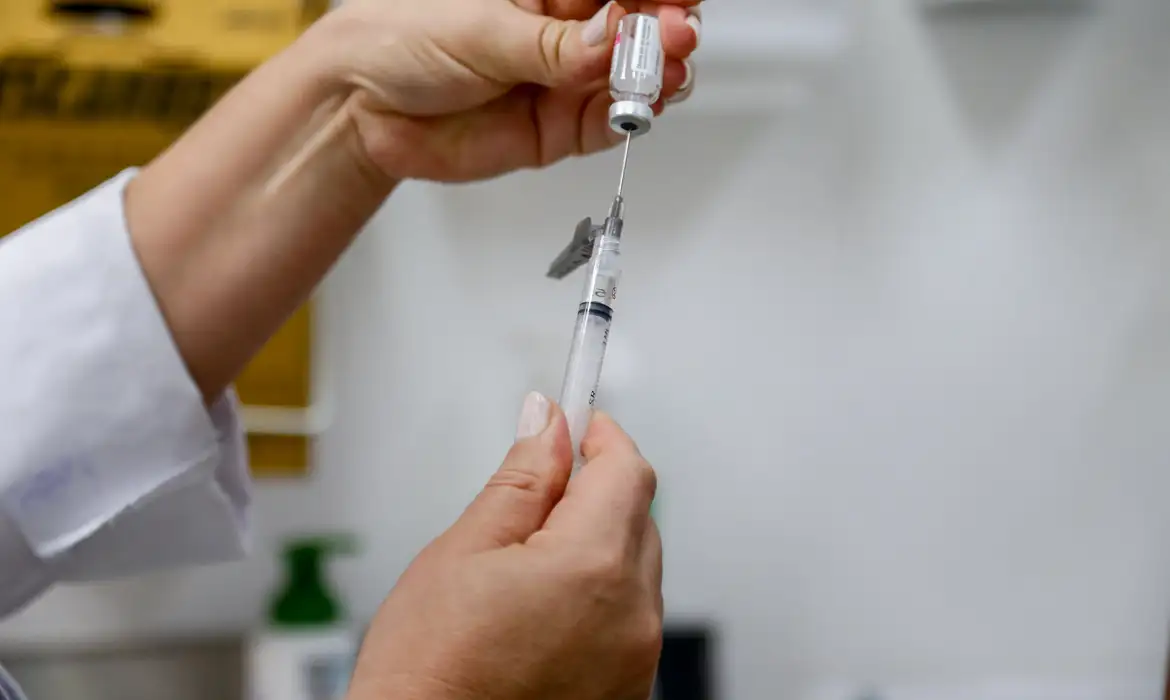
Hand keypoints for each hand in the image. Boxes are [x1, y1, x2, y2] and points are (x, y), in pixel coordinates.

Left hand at [310, 0, 701, 182]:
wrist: (362, 106)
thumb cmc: (405, 39)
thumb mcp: (482, 30)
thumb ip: (552, 46)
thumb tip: (611, 40)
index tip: (677, 1)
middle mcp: (565, 32)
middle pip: (638, 27)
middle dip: (666, 29)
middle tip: (676, 35)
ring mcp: (565, 81)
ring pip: (635, 76)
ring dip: (660, 74)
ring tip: (665, 73)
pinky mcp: (559, 129)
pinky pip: (610, 123)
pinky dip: (632, 117)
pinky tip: (642, 105)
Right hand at [347, 393, 661, 699]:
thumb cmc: (427, 676)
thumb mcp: (462, 552)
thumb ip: (520, 479)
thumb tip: (548, 424)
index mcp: (593, 567)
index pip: (627, 469)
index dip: (599, 435)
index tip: (574, 420)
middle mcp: (632, 615)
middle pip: (636, 515)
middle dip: (592, 491)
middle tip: (532, 496)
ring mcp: (636, 659)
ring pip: (633, 567)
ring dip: (594, 547)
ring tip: (522, 572)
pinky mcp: (629, 690)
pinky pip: (628, 617)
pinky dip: (597, 599)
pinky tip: (540, 614)